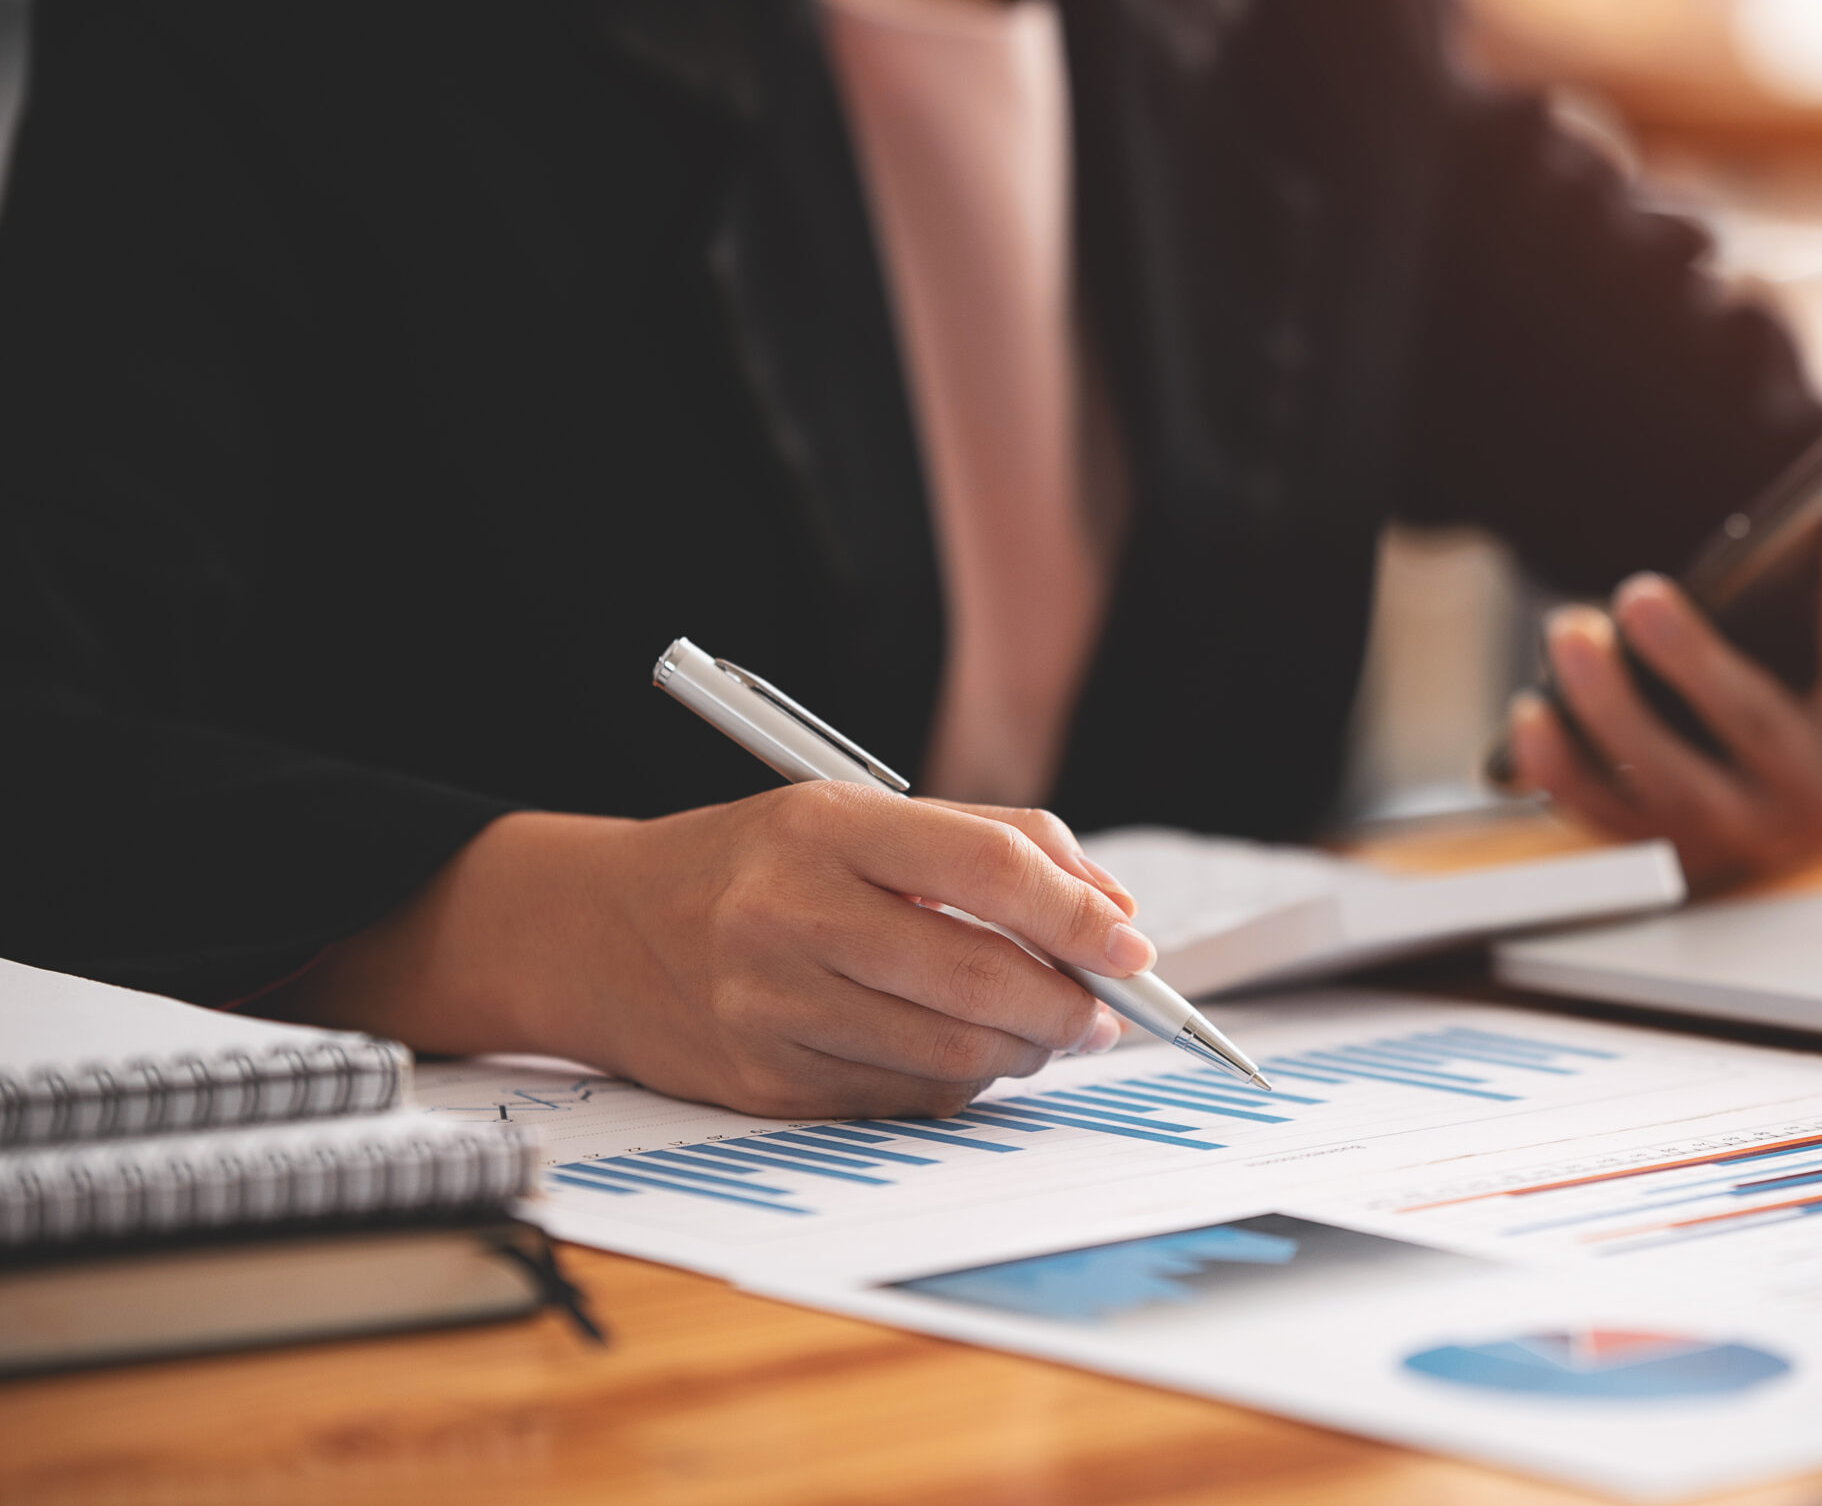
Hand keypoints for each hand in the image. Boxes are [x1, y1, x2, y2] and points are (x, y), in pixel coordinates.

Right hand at [262, 782, 1150, 1117]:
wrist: (597, 930)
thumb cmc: (755, 862)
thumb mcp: (856, 813)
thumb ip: (993, 845)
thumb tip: (1113, 914)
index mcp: (826, 827)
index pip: (987, 870)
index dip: (1079, 915)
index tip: (1133, 947)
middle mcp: (791, 916)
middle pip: (979, 978)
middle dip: (1068, 1005)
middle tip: (1102, 1011)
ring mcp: (773, 1008)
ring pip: (952, 1055)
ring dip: (1025, 1052)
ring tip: (1042, 1031)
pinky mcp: (766, 1083)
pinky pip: (904, 1099)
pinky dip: (958, 1083)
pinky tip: (959, 1054)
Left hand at [1505, 504, 1821, 890]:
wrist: (1813, 801)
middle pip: (1755, 730)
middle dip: (1692, 662)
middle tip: (1637, 594)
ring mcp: (1742, 835)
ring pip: (1670, 783)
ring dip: (1608, 712)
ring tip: (1564, 636)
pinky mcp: (1671, 854)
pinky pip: (1611, 822)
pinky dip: (1563, 775)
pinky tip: (1528, 717)